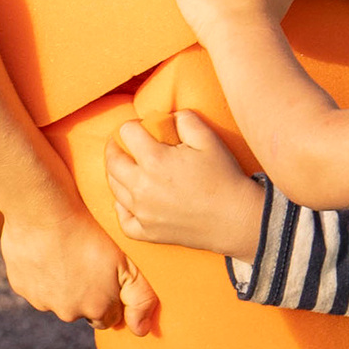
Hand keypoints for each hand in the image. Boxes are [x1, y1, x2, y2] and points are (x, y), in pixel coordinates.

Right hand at [1, 190, 160, 339]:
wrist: (43, 211)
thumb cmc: (89, 232)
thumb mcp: (126, 263)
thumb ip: (140, 299)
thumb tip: (141, 331)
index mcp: (96, 310)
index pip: (107, 318)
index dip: (108, 297)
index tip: (104, 276)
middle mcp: (68, 313)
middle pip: (80, 310)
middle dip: (83, 293)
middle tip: (83, 261)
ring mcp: (42, 301)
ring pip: (55, 299)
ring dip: (59, 284)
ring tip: (62, 253)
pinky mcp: (21, 287)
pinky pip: (34, 286)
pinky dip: (39, 274)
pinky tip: (44, 252)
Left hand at [106, 110, 263, 256]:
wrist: (236, 219)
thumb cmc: (223, 177)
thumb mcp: (208, 139)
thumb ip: (185, 120)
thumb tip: (170, 116)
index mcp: (155, 160)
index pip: (127, 133)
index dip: (133, 125)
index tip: (140, 127)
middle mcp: (142, 186)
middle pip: (112, 161)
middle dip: (115, 148)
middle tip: (123, 145)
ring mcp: (143, 212)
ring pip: (114, 188)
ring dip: (116, 174)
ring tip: (126, 168)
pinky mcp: (148, 232)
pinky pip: (123, 220)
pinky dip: (122, 209)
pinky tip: (129, 201)